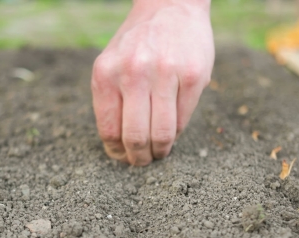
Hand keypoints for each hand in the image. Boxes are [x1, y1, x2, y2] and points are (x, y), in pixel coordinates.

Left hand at [91, 0, 213, 165]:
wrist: (170, 5)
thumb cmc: (138, 42)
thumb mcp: (112, 63)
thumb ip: (111, 99)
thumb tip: (118, 146)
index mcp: (106, 73)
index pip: (109, 129)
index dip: (116, 152)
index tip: (122, 157)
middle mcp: (133, 73)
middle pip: (135, 137)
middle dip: (139, 158)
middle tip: (142, 161)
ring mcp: (165, 73)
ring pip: (162, 133)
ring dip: (160, 151)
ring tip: (159, 152)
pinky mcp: (192, 76)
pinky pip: (183, 119)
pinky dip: (177, 131)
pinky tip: (173, 129)